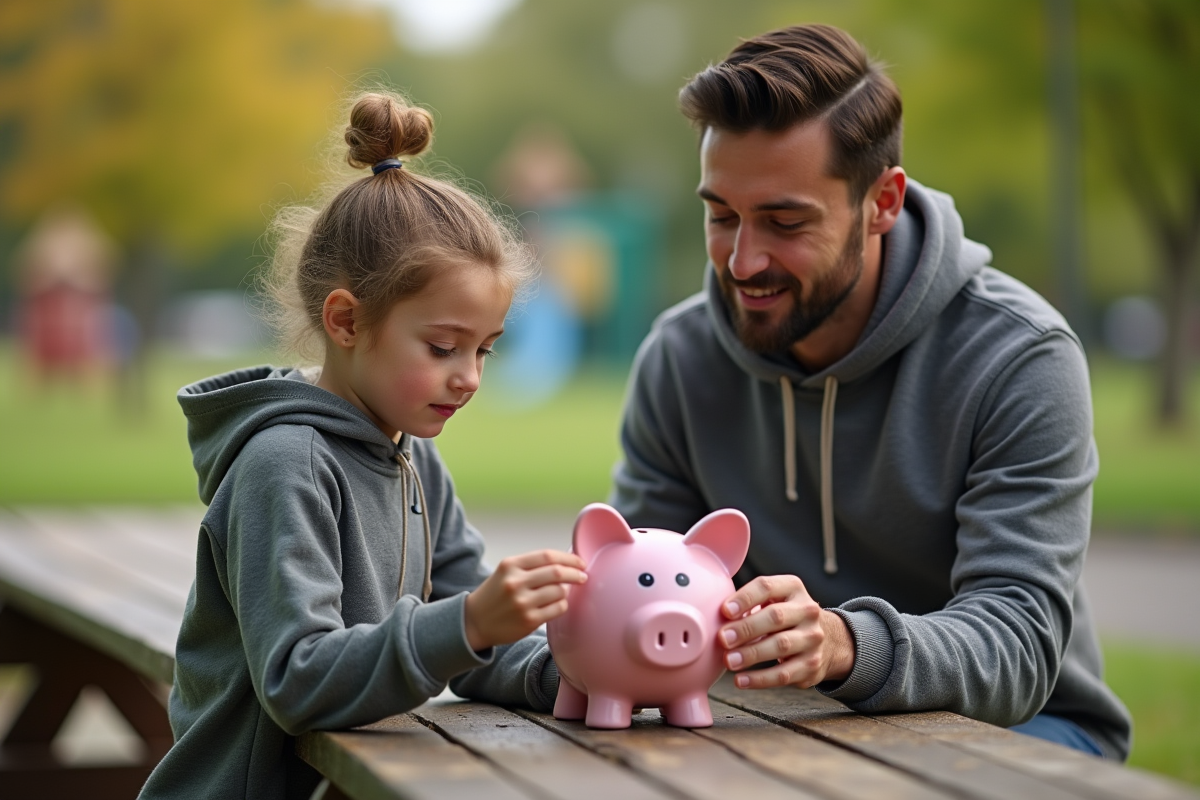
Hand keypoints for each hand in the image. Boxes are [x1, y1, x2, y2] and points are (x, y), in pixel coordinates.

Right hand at [464, 550, 586, 650]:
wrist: (474, 621)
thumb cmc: (496, 593)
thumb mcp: (507, 571)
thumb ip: (532, 565)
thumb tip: (567, 561)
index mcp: (511, 565)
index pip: (548, 556)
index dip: (569, 558)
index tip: (580, 562)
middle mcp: (515, 582)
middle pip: (557, 572)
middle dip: (576, 573)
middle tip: (583, 576)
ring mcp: (522, 602)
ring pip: (559, 591)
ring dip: (567, 590)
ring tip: (564, 592)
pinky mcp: (528, 620)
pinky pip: (557, 608)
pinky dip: (562, 604)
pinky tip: (558, 604)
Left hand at [718, 575, 855, 688]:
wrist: (829, 639)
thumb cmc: (786, 617)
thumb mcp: (774, 599)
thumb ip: (748, 603)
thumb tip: (714, 617)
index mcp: (793, 588)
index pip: (767, 587)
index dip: (745, 598)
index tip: (724, 611)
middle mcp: (807, 611)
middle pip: (775, 617)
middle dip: (746, 628)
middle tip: (722, 639)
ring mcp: (812, 638)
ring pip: (781, 646)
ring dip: (751, 654)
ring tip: (729, 661)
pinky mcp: (812, 665)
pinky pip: (784, 674)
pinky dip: (760, 679)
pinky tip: (741, 680)